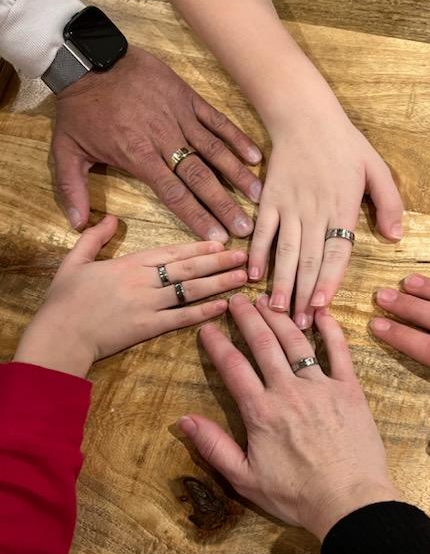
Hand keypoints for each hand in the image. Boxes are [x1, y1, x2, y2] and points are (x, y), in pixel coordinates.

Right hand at [15, 216, 248, 377]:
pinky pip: (182, 318)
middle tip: (245, 257)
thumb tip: (109, 218)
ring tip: (242, 278)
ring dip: (219, 283)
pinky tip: (223, 306)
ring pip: (191, 290)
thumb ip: (94, 238)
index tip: (221, 242)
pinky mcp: (148, 328)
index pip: (171, 251)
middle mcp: (143, 280)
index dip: (199, 247)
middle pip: (188, 268)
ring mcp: (148, 304)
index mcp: (129, 263)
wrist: (60, 335)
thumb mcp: (74, 261)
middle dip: (219, 262)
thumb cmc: (63, 300)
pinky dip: (204, 311)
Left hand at [52, 46, 262, 240]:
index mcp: (138, 156)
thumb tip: (77, 224)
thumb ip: (71, 189)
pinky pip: (216, 120)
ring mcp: (179, 117)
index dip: (197, 217)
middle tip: (246, 227)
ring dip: (237, 175)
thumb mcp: (65, 151)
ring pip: (214, 151)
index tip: (216, 237)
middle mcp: (164, 140)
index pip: (174, 194)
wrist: (88, 59)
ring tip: (258, 196)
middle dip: (225, 205)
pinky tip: (254, 156)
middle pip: (200, 178)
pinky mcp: (186, 98)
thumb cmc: (79, 108)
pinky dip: (236, 137)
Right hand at [178, 294, 398, 539]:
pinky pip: (340, 351)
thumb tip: (183, 420)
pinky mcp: (349, 389)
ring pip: (296, 341)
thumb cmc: (296, 496)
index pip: (233, 367)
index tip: (206, 328)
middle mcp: (288, 390)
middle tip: (236, 300)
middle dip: (246, 318)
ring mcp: (321, 386)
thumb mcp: (245, 478)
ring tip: (266, 300)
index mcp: (261, 411)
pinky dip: (330, 329)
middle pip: (263, 343)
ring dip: (278, 317)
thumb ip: (214, 446)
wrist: (350, 503)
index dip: (217, 344)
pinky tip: (321, 312)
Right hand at [248, 112, 403, 328]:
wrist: (304, 115)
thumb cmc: (344, 143)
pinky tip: (254, 277)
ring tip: (277, 310)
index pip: (336, 251)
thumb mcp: (377, 168)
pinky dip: (257, 254)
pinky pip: (262, 231)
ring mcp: (289, 206)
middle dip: (303, 294)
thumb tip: (396, 238)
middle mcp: (314, 210)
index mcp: (342, 206)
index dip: (329, 280)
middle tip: (299, 325)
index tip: (322, 306)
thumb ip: (390, 203)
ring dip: (281, 282)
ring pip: (285, 251)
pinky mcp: (269, 199)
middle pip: (309, 259)